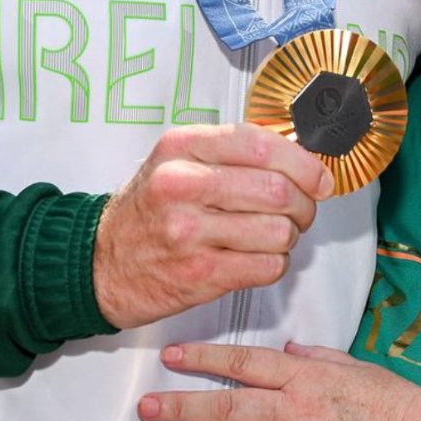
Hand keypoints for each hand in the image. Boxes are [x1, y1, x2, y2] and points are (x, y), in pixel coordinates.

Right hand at [93, 124, 333, 328]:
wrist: (100, 262)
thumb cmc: (149, 207)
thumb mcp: (178, 159)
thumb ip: (231, 150)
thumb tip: (300, 156)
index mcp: (182, 146)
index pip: (260, 145)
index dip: (303, 162)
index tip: (319, 177)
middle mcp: (183, 185)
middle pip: (277, 190)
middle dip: (305, 203)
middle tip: (302, 209)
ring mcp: (189, 233)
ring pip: (278, 231)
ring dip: (290, 236)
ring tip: (274, 234)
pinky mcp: (199, 275)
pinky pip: (267, 267)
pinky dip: (275, 263)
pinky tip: (258, 256)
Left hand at [137, 340, 420, 420]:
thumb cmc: (391, 402)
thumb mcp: (351, 365)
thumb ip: (316, 357)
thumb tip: (292, 350)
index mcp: (304, 377)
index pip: (244, 362)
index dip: (205, 358)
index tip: (175, 356)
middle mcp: (295, 410)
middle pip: (228, 409)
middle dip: (183, 407)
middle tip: (150, 406)